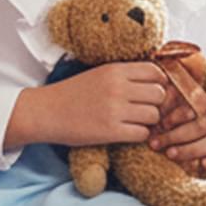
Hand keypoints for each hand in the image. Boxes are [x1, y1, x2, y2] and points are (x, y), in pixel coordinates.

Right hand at [6, 62, 169, 148]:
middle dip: (156, 104)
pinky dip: (139, 135)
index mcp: (115, 70)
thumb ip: (125, 76)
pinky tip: (127, 133)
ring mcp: (115, 109)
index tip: (151, 93)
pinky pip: (142, 133)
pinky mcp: (111, 131)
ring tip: (135, 122)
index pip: (156, 72)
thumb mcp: (100, 74)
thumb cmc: (73, 93)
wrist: (46, 111)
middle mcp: (118, 87)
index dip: (159, 84)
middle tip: (145, 110)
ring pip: (154, 115)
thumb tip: (158, 81)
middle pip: (159, 94)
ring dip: (149, 122)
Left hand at [149, 79, 205, 174]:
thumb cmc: (190, 120)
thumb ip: (171, 105)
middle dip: (177, 135)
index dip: (178, 115)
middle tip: (157, 144)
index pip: (195, 104)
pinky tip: (203, 164)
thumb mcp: (180, 109)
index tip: (162, 123)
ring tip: (171, 154)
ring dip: (192, 149)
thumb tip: (158, 103)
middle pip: (202, 124)